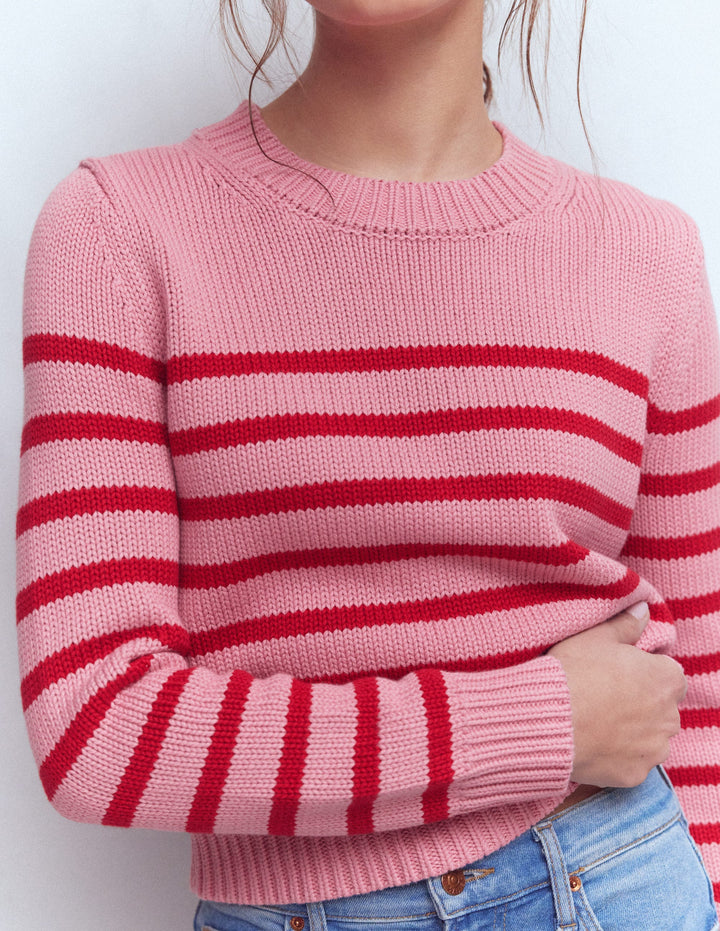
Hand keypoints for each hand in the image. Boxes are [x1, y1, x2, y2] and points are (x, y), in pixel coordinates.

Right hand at [548, 603, 686, 787]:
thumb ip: (625, 624)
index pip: (669, 676)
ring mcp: (654, 749)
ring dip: (633, 732)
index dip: (644, 675)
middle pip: (662, 709)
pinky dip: (617, 756)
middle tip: (605, 697)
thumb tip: (643, 609)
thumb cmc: (572, 673)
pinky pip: (631, 763)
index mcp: (666, 678)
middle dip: (642, 705)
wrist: (547, 719)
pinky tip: (593, 743)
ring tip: (597, 722)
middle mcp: (670, 716)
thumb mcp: (594, 637)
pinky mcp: (636, 774)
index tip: (620, 675)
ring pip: (650, 739)